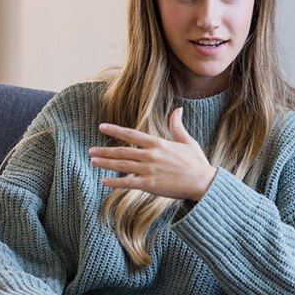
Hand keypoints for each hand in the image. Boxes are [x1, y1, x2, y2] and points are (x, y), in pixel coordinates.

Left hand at [91, 108, 217, 200]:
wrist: (203, 182)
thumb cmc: (197, 163)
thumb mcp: (188, 142)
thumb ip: (178, 126)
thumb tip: (178, 110)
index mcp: (158, 143)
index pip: (131, 134)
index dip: (115, 130)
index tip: (102, 127)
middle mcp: (151, 155)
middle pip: (122, 151)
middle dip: (105, 151)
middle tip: (91, 151)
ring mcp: (149, 170)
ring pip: (122, 165)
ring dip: (106, 163)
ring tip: (93, 161)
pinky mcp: (150, 185)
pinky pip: (128, 183)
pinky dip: (114, 182)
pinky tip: (104, 181)